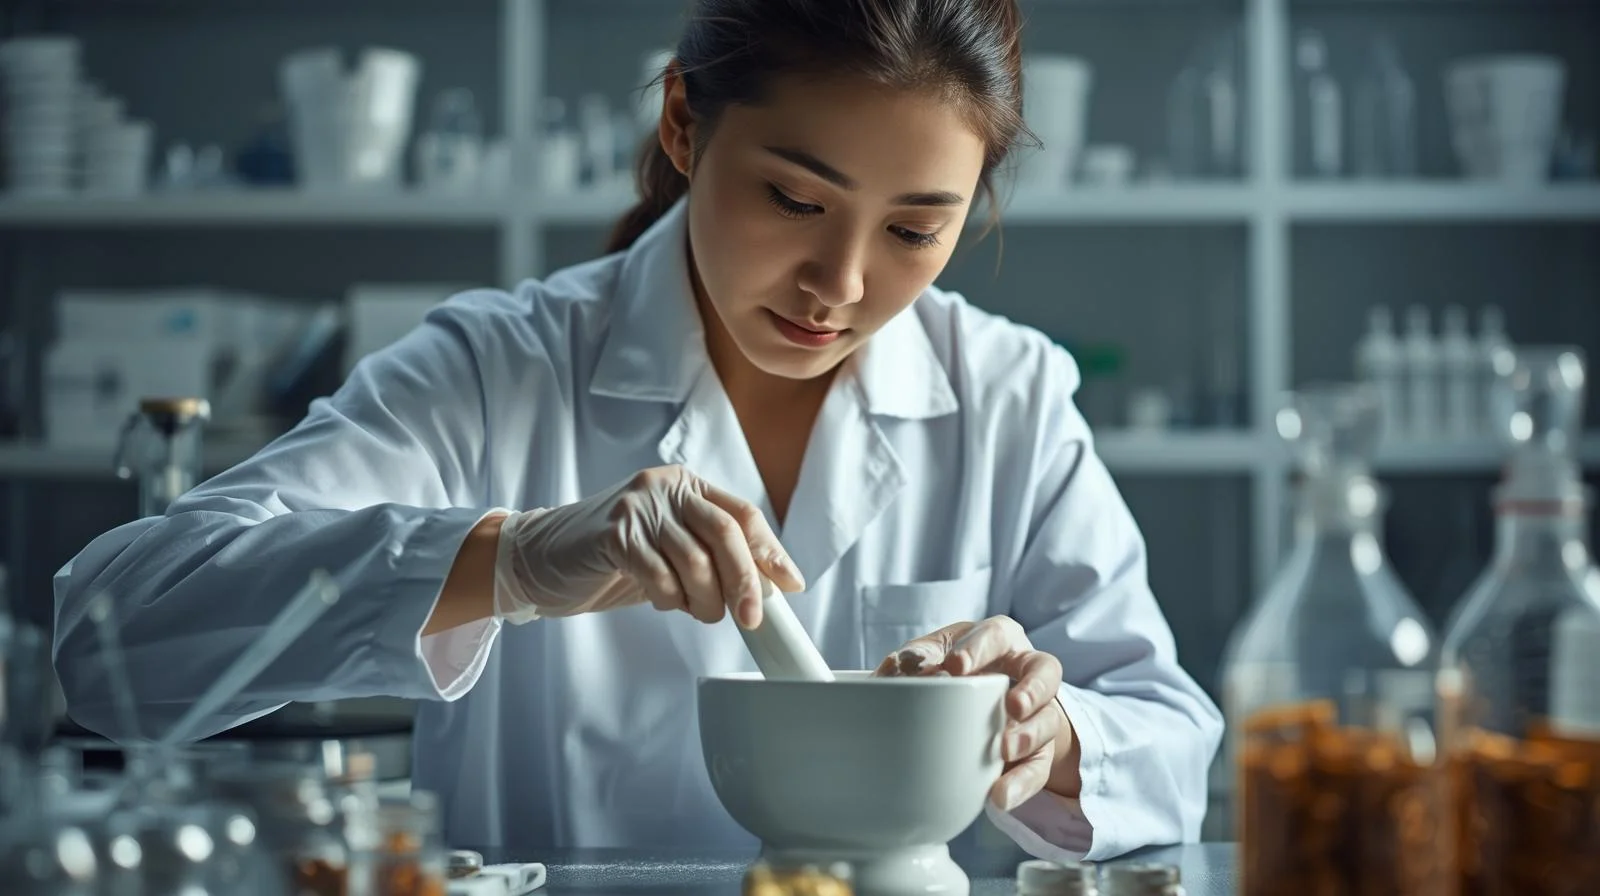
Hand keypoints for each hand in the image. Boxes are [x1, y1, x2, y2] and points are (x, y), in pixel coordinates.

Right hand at [492, 465, 804, 625]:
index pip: (742, 515)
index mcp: (686, 485)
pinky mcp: (612, 534)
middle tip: (750, 618)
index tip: (789, 586)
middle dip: (745, 582)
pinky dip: (668, 598)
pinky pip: (659, 575)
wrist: (541, 561)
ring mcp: (637, 506)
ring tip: (696, 611)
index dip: (770, 553)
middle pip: (725, 533)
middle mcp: (664, 486)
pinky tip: (660, 600)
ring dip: (704, 600)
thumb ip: (713, 557)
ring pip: (695, 560)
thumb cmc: (614, 561)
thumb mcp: (672, 552)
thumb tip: (769, 585)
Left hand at [874, 616, 1071, 810]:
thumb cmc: (955, 669)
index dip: (979, 648)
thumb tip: (897, 665)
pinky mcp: (1039, 749)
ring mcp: (1038, 711)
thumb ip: (920, 657)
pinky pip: (1038, 767)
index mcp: (1000, 640)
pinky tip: (1000, 797)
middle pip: (1046, 670)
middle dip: (1032, 688)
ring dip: (1028, 735)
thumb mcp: (938, 655)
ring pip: (1048, 719)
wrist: (978, 707)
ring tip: (1005, 750)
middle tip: (1012, 706)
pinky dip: (1020, 784)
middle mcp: (1027, 671)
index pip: (997, 635)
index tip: (954, 667)